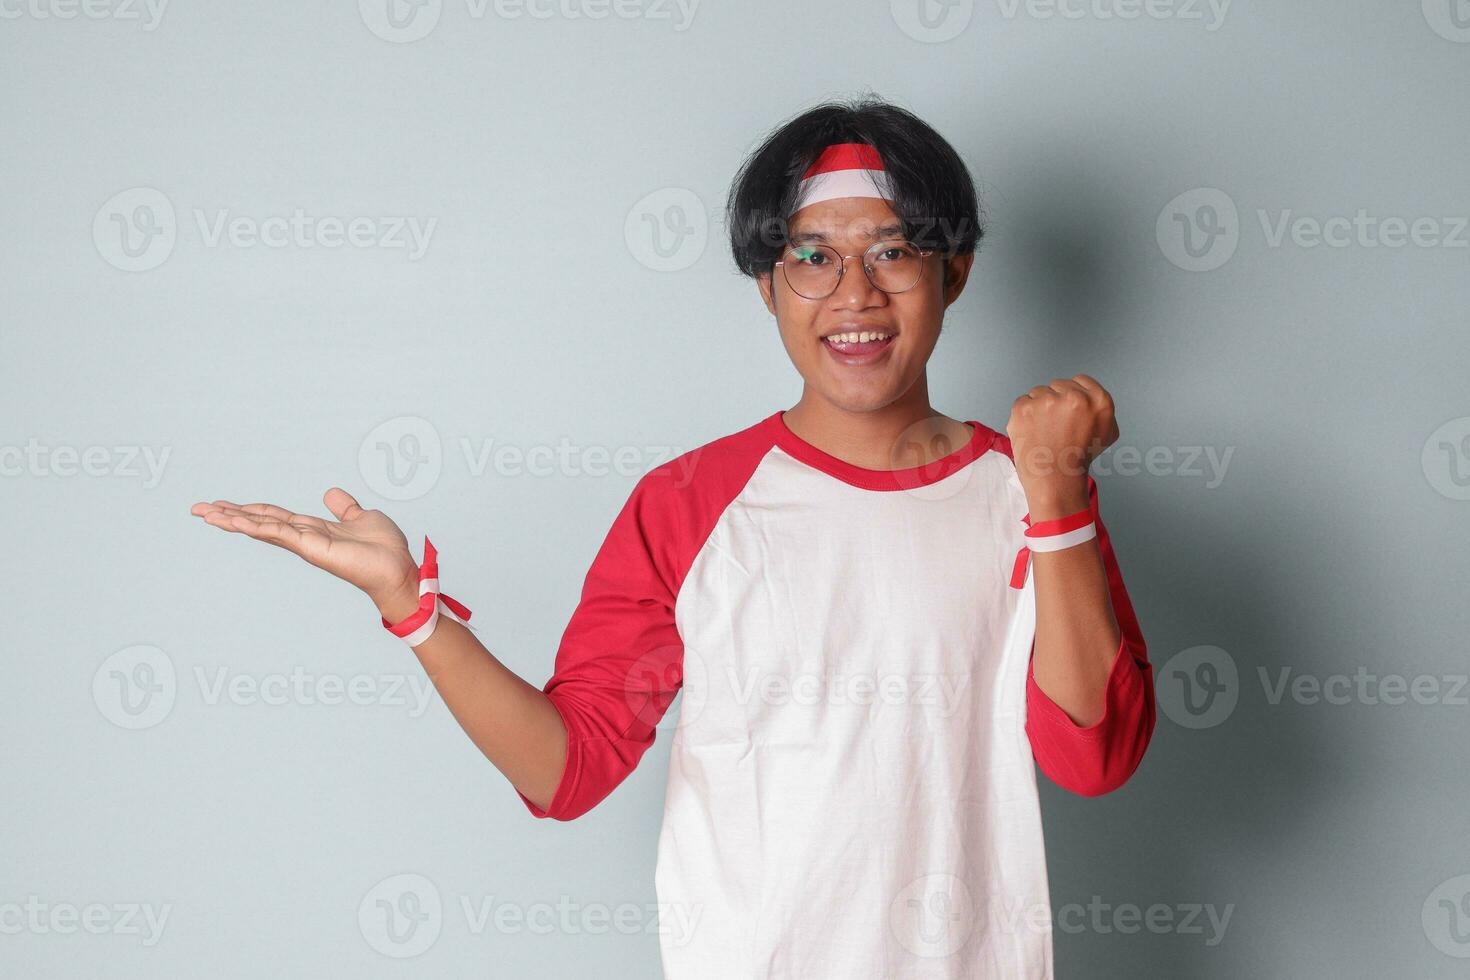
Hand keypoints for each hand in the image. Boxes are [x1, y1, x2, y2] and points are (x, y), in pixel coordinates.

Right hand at [190, 487, 420, 617]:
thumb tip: (331, 493)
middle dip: (229, 515)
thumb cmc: (383, 549)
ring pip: (262, 528)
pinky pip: (280, 534)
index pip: (273, 517)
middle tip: (198, 508)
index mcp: (313, 529)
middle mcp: (304, 538)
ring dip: (234, 520)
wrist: (397, 568)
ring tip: (206, 513)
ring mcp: (306, 544)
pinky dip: (257, 526)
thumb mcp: (361, 517)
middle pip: (259, 522)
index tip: (222, 504)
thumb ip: (344, 508)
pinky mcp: (313, 549)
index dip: (249, 509)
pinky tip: (236, 521)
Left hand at [1006, 374, 1119, 514]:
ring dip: (1039, 408)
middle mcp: (1074, 397)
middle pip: (1058, 385)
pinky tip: (1033, 432)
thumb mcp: (1108, 432)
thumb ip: (1100, 408)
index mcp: (1099, 400)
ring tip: (1045, 431)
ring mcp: (1046, 401)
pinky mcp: (1024, 408)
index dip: (1073, 395)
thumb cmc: (1079, 460)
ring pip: (1039, 392)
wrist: (1055, 480)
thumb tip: (1088, 395)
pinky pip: (1022, 402)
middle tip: (1057, 426)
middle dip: (1056, 402)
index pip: (1080, 380)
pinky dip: (1024, 415)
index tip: (1068, 410)